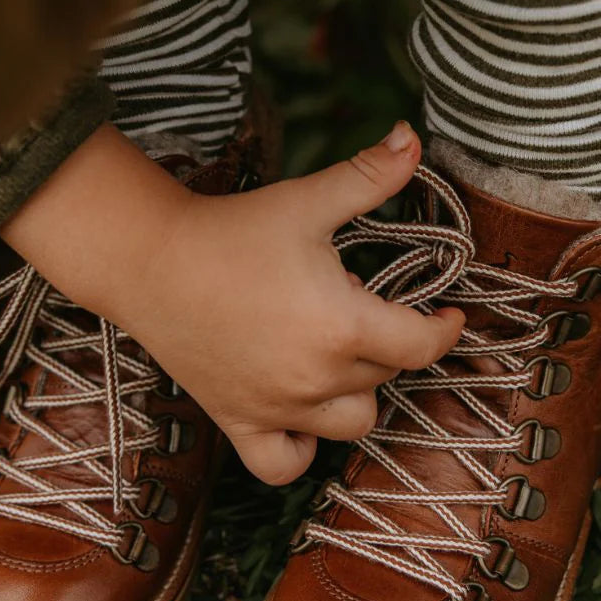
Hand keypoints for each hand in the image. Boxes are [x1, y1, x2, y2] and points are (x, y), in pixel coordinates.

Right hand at [133, 121, 462, 482]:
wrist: (150, 260)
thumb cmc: (232, 229)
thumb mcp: (308, 200)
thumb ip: (370, 175)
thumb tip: (414, 137)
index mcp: (343, 327)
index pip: (422, 346)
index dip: (445, 329)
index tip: (449, 314)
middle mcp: (316, 379)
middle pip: (385, 375)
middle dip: (388, 342)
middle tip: (359, 304)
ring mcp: (277, 409)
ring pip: (352, 422)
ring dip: (359, 391)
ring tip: (340, 353)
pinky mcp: (239, 423)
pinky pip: (287, 463)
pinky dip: (305, 447)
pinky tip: (305, 414)